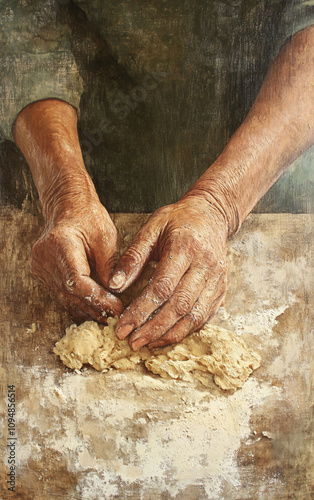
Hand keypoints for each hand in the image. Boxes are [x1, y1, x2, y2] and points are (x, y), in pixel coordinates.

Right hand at [31, 199, 122, 321]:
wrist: (68, 208)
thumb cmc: (89, 218)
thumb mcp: (106, 238)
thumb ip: (109, 266)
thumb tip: (114, 293)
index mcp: (60, 243)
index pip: (76, 281)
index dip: (97, 298)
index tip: (116, 306)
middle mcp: (44, 256)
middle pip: (69, 293)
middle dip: (95, 307)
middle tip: (116, 315)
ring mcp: (40, 266)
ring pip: (63, 298)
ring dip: (86, 309)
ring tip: (108, 315)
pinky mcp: (42, 272)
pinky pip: (60, 294)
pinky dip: (77, 303)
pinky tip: (94, 308)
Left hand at [109, 196, 227, 348]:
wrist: (212, 214)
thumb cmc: (178, 220)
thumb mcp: (152, 228)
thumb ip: (133, 256)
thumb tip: (114, 285)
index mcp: (186, 247)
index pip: (162, 287)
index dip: (141, 311)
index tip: (122, 327)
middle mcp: (206, 266)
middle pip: (179, 306)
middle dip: (154, 328)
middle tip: (132, 342)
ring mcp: (217, 279)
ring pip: (195, 316)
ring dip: (170, 334)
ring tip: (147, 344)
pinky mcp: (222, 289)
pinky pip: (205, 316)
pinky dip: (186, 330)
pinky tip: (167, 335)